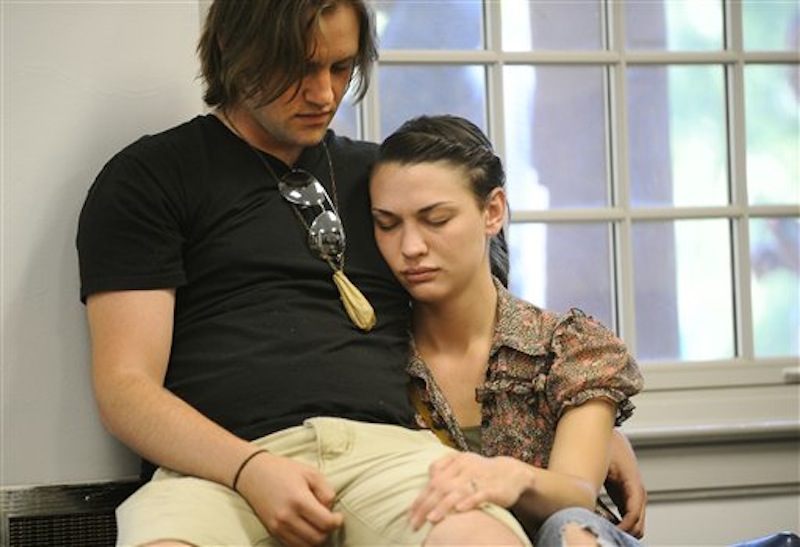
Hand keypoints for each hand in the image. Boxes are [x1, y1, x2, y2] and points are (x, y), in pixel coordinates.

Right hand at [236, 451, 342, 545]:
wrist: (253, 473)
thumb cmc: (284, 470)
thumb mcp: (310, 473)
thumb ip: (326, 491)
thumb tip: (331, 509)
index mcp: (299, 500)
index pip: (326, 523)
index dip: (337, 522)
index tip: (338, 516)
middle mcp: (287, 517)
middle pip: (318, 538)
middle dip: (328, 531)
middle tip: (329, 520)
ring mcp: (278, 526)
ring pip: (306, 546)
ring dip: (317, 538)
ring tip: (318, 524)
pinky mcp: (272, 531)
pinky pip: (293, 545)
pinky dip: (304, 541)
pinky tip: (307, 528)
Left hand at [408, 452, 525, 530]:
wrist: (512, 472)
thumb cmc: (481, 473)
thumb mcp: (461, 466)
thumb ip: (442, 472)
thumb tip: (423, 488)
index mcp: (455, 461)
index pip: (432, 480)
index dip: (420, 498)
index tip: (409, 515)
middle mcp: (465, 467)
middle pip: (441, 487)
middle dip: (426, 506)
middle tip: (414, 523)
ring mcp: (479, 477)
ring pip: (458, 491)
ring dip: (443, 506)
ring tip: (432, 519)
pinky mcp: (492, 488)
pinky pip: (479, 494)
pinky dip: (469, 501)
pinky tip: (459, 510)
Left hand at [605, 429, 646, 537]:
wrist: (612, 436)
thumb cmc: (609, 447)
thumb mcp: (602, 467)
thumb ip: (597, 486)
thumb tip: (586, 501)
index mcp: (635, 486)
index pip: (633, 517)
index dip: (620, 528)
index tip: (606, 532)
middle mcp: (639, 493)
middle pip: (637, 526)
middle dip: (621, 532)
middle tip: (600, 531)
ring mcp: (635, 495)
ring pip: (635, 524)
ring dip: (621, 529)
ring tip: (600, 528)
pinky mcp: (627, 495)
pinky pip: (628, 516)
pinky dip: (619, 524)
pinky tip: (603, 522)